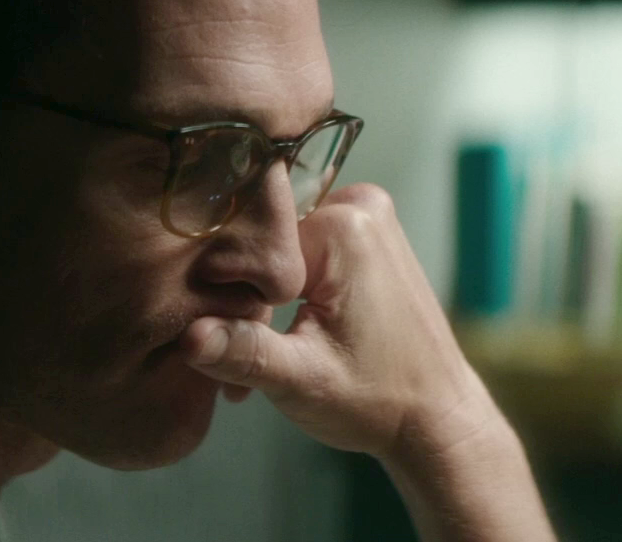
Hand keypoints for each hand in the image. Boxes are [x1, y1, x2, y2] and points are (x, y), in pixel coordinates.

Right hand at [181, 183, 502, 462]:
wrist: (435, 416)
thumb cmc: (378, 401)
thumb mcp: (301, 381)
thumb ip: (243, 351)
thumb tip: (187, 336)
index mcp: (344, 225)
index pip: (250, 240)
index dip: (231, 292)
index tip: (234, 336)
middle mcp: (360, 205)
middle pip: (265, 240)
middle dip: (248, 295)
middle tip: (248, 351)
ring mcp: (368, 216)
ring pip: (280, 246)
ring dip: (265, 293)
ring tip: (272, 346)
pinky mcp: (369, 236)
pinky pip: (305, 248)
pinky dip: (290, 287)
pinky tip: (289, 329)